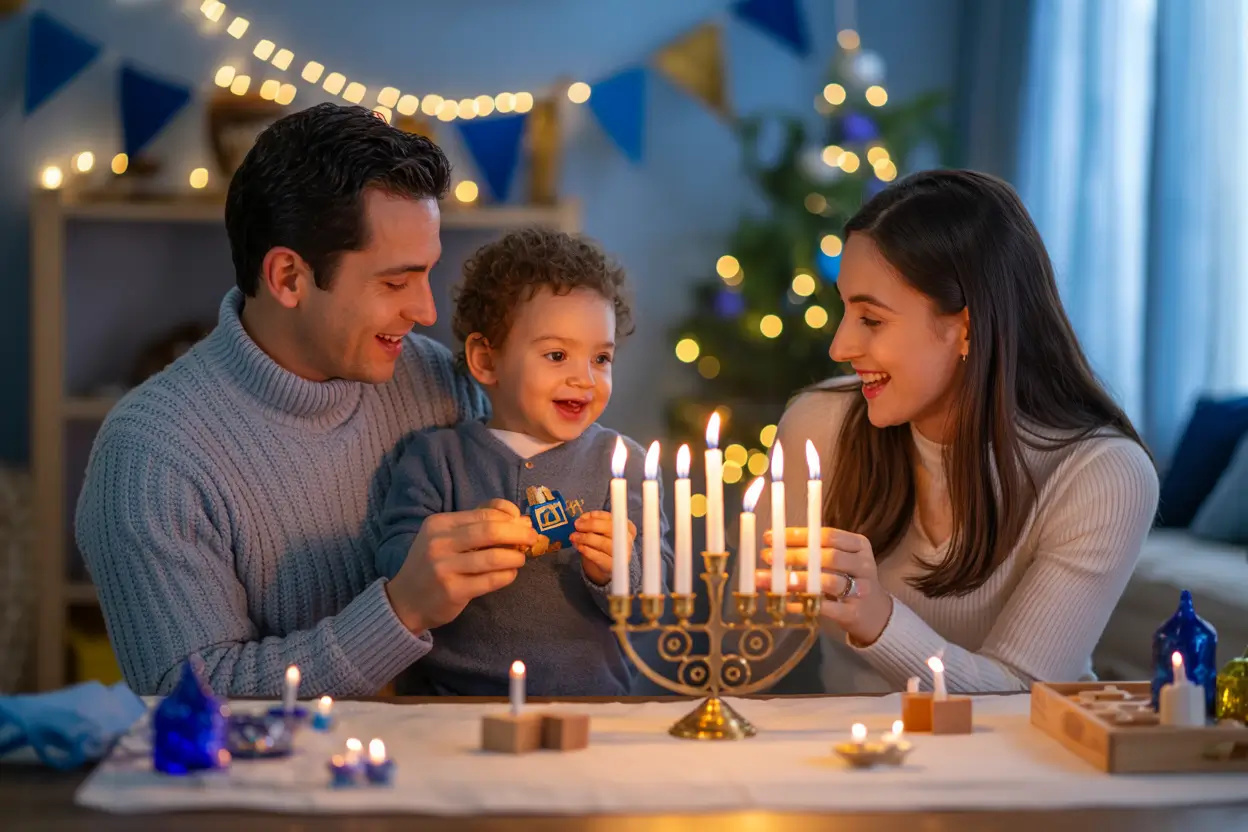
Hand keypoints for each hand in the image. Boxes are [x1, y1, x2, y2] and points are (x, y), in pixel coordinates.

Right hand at [386, 499, 536, 632]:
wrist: (404, 601)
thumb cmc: (431, 565)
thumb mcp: (445, 537)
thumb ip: (477, 523)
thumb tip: (518, 517)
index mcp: (439, 524)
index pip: (484, 514)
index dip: (510, 517)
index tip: (524, 524)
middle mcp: (439, 543)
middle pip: (491, 531)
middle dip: (519, 534)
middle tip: (533, 538)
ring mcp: (445, 568)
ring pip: (494, 557)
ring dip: (515, 557)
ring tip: (520, 559)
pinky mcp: (453, 591)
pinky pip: (491, 580)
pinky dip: (507, 576)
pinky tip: (509, 574)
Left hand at [570, 510, 635, 586]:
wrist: (607, 565)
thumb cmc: (604, 542)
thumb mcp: (601, 528)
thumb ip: (593, 520)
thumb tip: (583, 518)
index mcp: (627, 526)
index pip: (613, 517)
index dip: (598, 516)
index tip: (583, 517)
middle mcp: (628, 538)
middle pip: (610, 528)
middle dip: (591, 525)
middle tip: (577, 525)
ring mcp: (622, 553)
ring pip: (603, 542)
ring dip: (585, 538)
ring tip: (574, 537)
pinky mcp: (612, 565)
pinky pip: (598, 557)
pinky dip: (586, 550)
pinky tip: (579, 546)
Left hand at [756, 527, 893, 645]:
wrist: (876, 615)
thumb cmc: (850, 580)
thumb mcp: (840, 560)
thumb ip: (814, 551)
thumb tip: (773, 544)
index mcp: (859, 545)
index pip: (827, 535)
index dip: (798, 535)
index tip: (771, 537)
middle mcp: (864, 565)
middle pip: (829, 556)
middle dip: (796, 556)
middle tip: (768, 557)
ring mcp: (862, 590)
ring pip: (829, 581)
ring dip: (798, 580)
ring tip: (773, 580)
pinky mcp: (854, 613)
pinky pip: (826, 608)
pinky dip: (804, 604)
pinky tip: (786, 603)